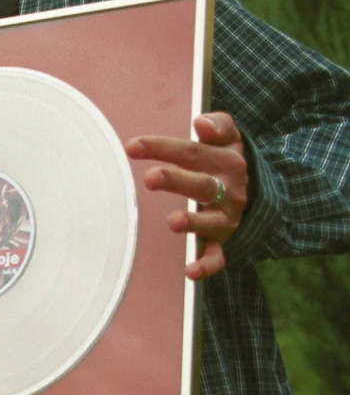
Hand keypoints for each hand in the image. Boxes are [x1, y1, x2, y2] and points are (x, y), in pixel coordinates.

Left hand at [125, 112, 247, 279]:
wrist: (263, 193)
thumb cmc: (227, 160)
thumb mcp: (231, 137)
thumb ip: (219, 124)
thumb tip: (201, 123)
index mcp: (223, 162)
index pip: (189, 152)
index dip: (160, 147)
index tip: (131, 146)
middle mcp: (226, 190)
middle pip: (201, 184)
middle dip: (176, 181)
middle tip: (151, 178)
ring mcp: (225, 217)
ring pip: (210, 221)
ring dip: (192, 221)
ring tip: (174, 221)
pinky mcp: (223, 240)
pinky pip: (216, 255)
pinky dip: (206, 265)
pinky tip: (190, 271)